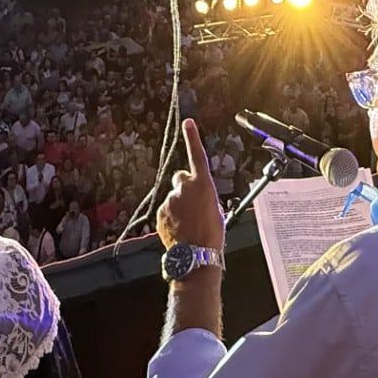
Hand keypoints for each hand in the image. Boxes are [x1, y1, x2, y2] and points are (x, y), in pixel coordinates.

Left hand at [155, 118, 223, 252]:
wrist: (196, 255)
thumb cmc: (212, 234)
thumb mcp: (217, 209)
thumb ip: (205, 195)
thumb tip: (198, 195)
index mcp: (202, 184)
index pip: (197, 155)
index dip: (192, 137)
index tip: (188, 122)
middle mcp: (184, 188)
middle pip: (182, 178)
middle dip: (185, 186)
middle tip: (193, 203)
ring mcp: (170, 200)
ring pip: (174, 197)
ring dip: (180, 205)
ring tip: (189, 223)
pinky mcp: (160, 212)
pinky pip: (166, 210)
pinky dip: (172, 216)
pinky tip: (180, 229)